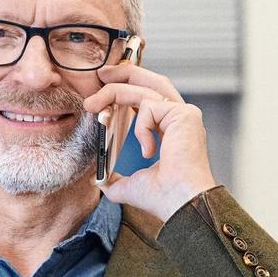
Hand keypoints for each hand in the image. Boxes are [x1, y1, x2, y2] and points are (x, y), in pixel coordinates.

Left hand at [85, 64, 217, 220]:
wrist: (179, 203)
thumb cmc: (163, 197)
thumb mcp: (130, 185)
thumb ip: (115, 179)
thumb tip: (99, 181)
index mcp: (171, 129)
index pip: (149, 96)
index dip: (127, 87)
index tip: (103, 92)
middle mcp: (180, 118)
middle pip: (151, 81)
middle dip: (123, 73)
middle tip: (100, 75)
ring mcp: (184, 114)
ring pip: (145, 88)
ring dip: (115, 91)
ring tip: (93, 104)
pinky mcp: (184, 114)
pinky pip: (149, 107)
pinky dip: (141, 127)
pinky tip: (148, 151)